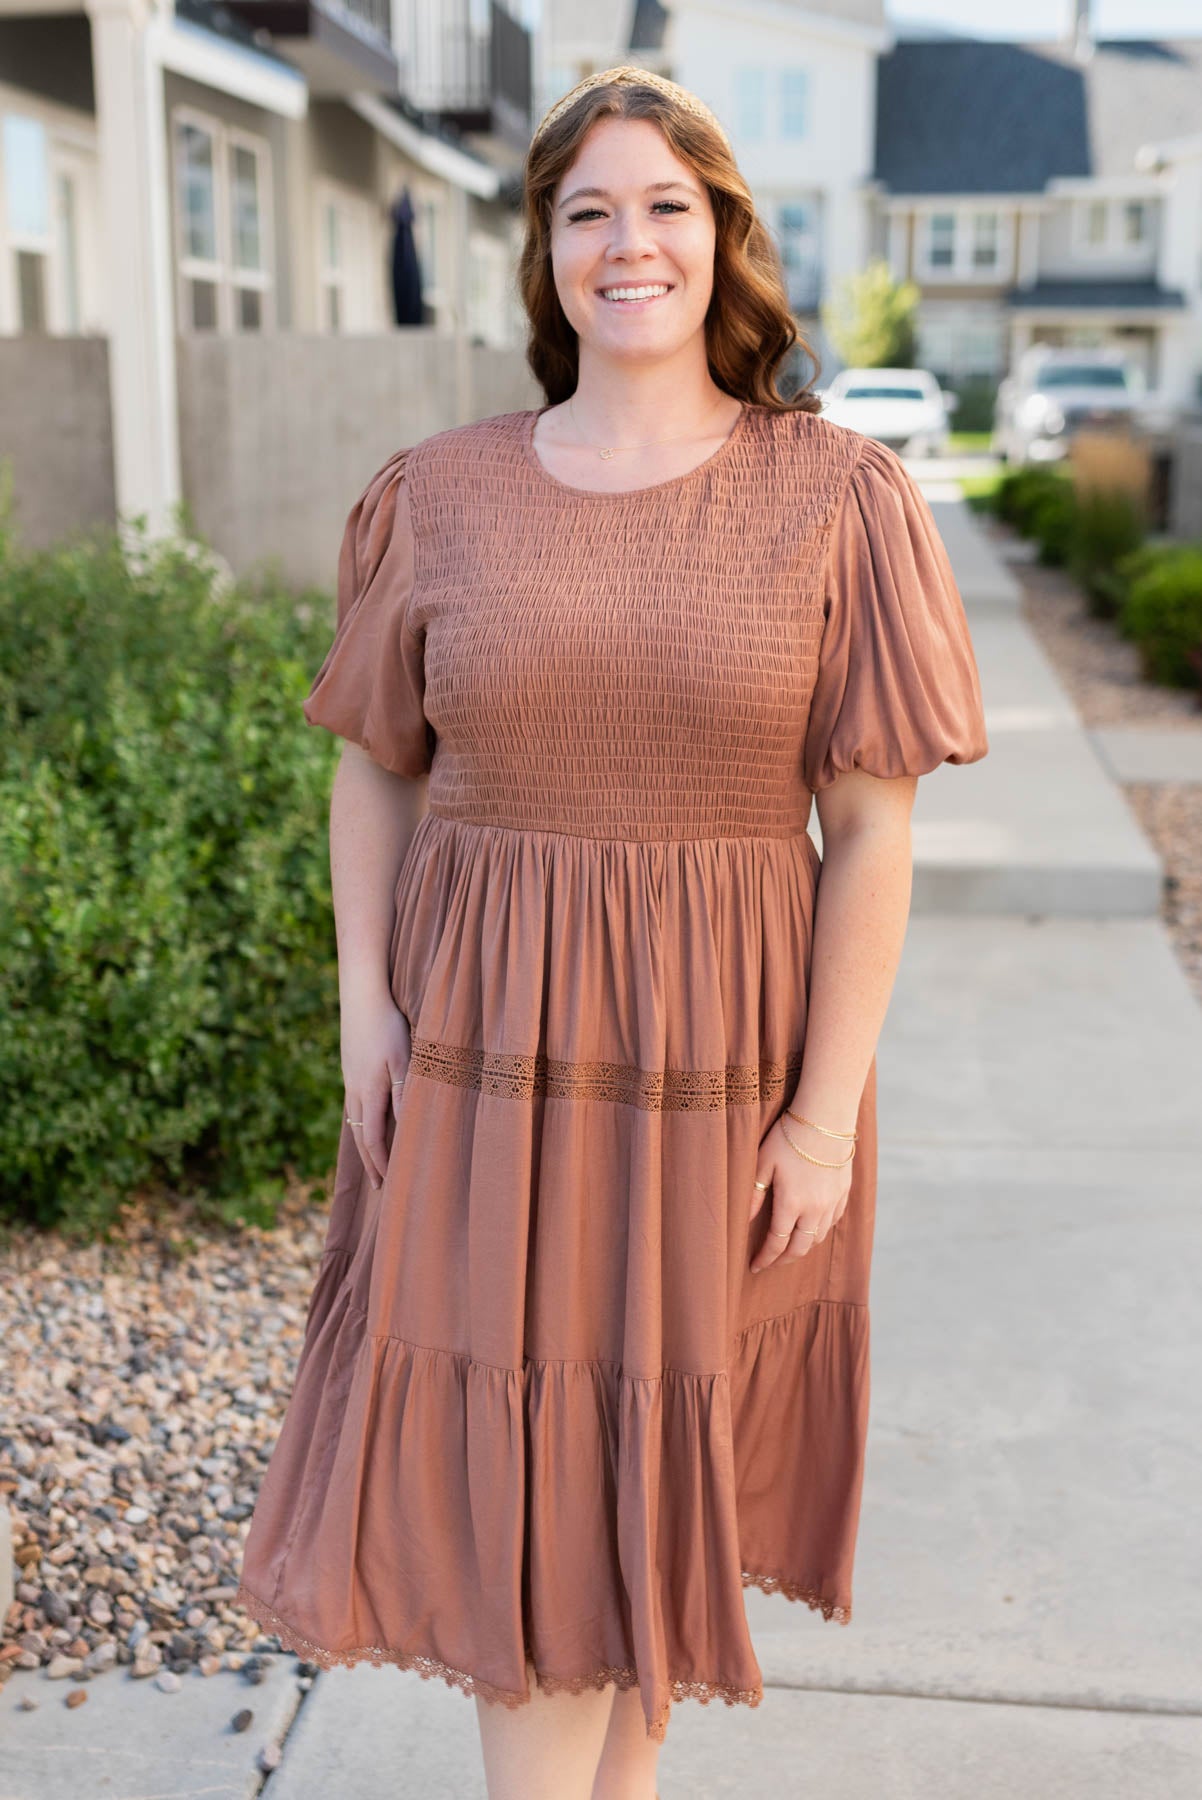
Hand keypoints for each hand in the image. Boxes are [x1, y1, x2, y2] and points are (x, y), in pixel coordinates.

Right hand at [340, 990, 412, 1189]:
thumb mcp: (403, 1059)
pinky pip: (353, 1106)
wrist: (361, 996)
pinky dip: (360, 1125)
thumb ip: (404, 1094)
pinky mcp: (350, 1069)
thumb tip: (406, 1128)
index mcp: (368, 1092)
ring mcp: (349, 1080)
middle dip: (370, 1162)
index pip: (373, 1139)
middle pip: (360, 1136)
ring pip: (354, 1122)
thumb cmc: (387, 1026)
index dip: (381, 1162)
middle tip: (378, 1186)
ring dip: (363, 1145)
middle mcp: (354, 1091)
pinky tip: (366, 1124)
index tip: (389, 1182)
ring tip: (372, 1162)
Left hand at [748, 1115, 852, 1273]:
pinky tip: (811, 1226)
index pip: (777, 1243)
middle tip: (771, 1262)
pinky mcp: (844, 1192)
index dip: (765, 1258)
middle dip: (784, 1259)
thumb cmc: (789, 1136)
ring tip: (789, 1246)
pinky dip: (820, 1230)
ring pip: (818, 1236)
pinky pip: (833, 1221)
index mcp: (792, 1203)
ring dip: (802, 1246)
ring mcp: (833, 1202)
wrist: (826, 1117)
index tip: (754, 1266)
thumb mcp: (763, 1162)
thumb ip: (754, 1194)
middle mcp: (815, 1208)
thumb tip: (745, 1220)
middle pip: (800, 1247)